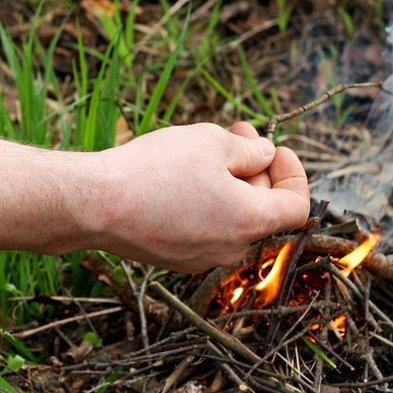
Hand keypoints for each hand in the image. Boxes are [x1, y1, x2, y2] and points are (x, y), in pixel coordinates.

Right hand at [88, 122, 309, 271]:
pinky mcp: (174, 258)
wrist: (96, 204)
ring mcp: (200, 258)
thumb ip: (249, 150)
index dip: (293, 173)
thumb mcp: (211, 141)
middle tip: (238, 133)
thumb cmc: (155, 170)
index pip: (296, 205)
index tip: (276, 149)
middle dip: (257, 170)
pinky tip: (181, 179)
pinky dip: (205, 205)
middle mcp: (231, 249)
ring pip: (231, 219)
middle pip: (263, 210)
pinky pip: (203, 230)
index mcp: (250, 222)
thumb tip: (264, 155)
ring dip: (230, 185)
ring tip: (207, 151)